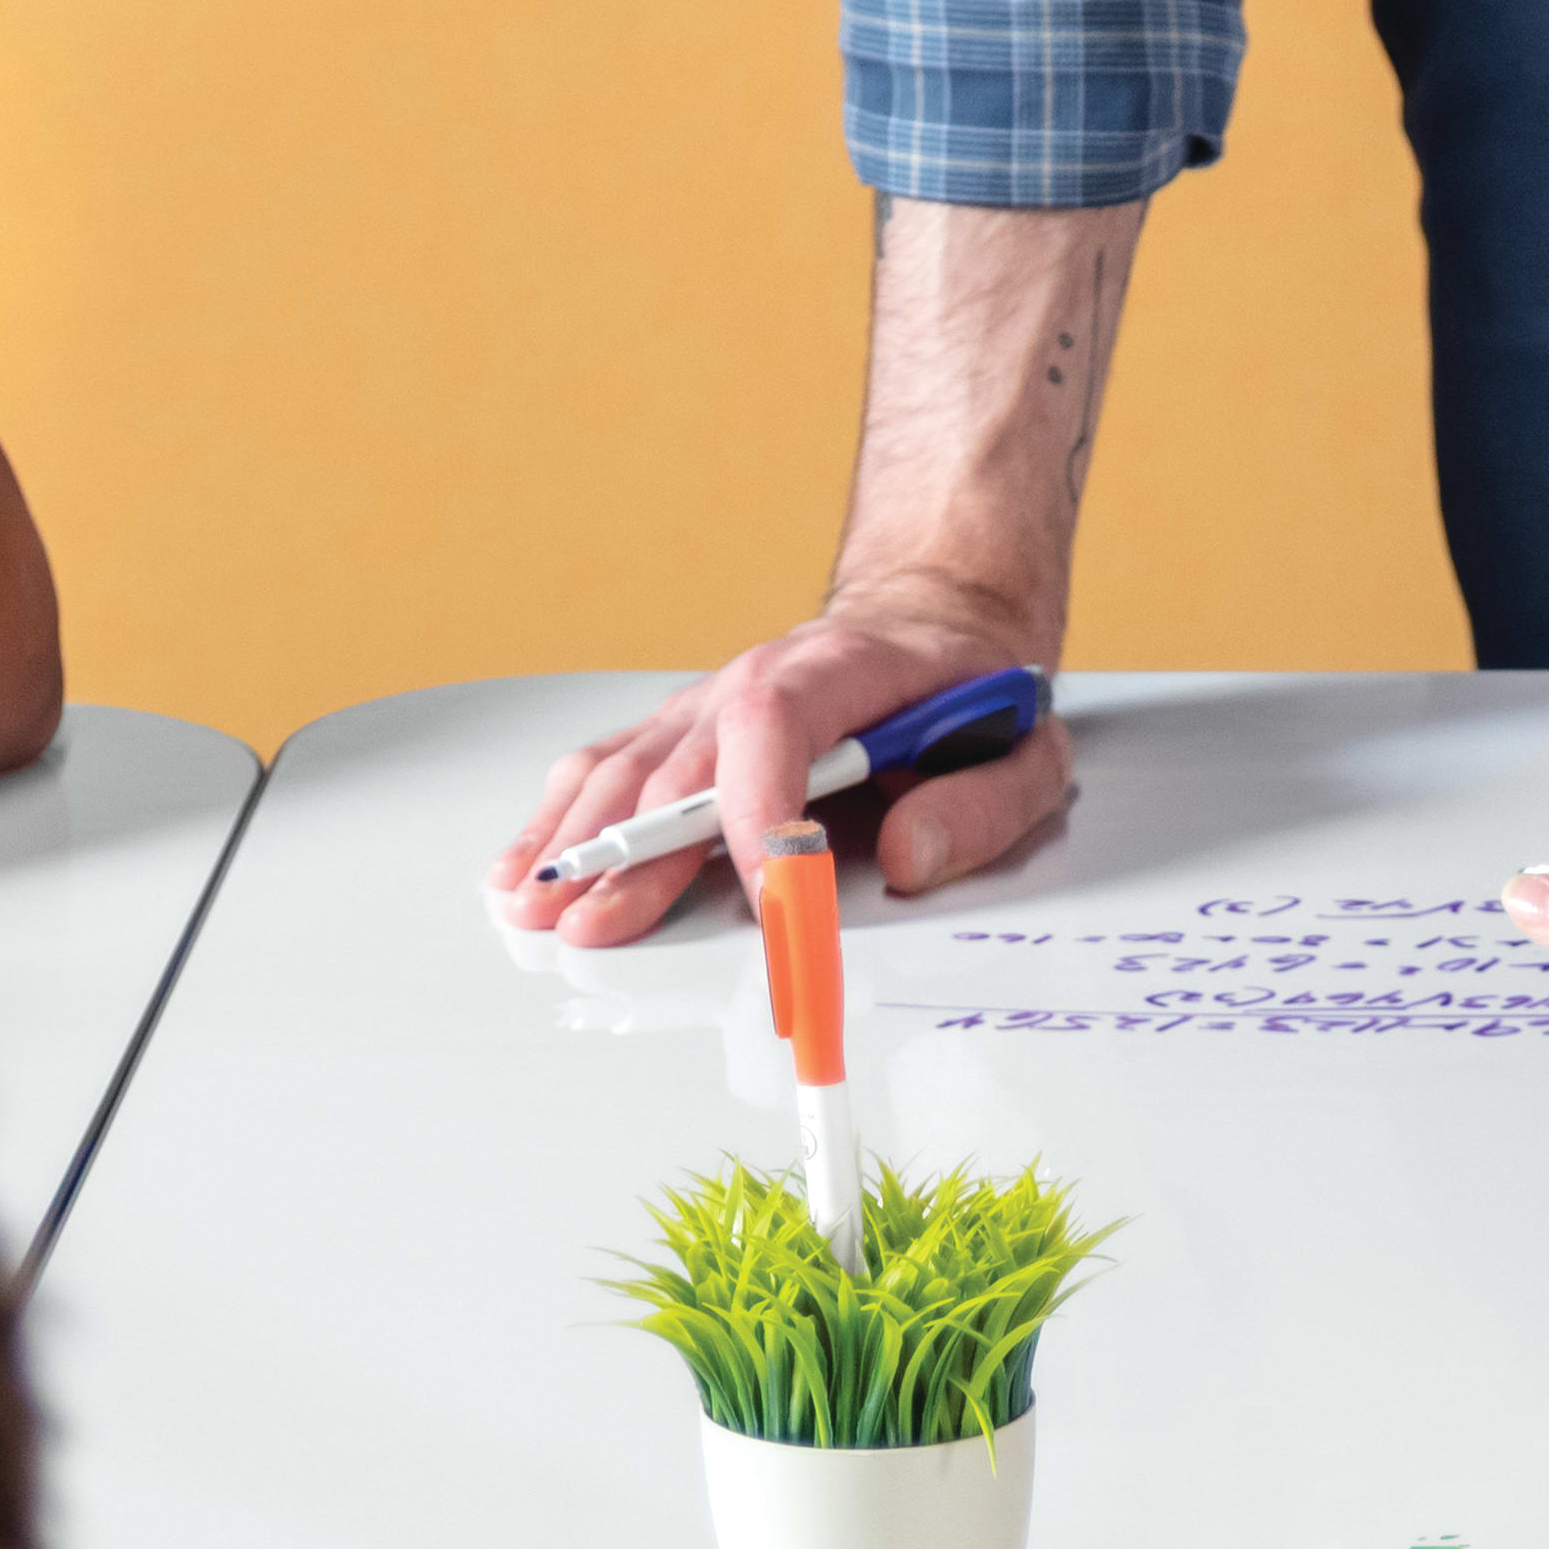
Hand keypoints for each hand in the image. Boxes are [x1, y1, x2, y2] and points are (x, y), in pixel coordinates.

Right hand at [497, 576, 1073, 952]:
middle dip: (637, 854)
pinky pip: (605, 769)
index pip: (775, 724)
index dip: (758, 810)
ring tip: (537, 905)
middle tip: (601, 926)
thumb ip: (980, 806)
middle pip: (680, 764)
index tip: (766, 894)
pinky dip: (559, 818)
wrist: (931, 622)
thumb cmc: (970, 695)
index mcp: (842, 670)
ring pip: (625, 768)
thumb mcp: (1025, 748)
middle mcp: (754, 680)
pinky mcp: (680, 733)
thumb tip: (908, 858)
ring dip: (577, 839)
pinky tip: (523, 865)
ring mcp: (707, 706)